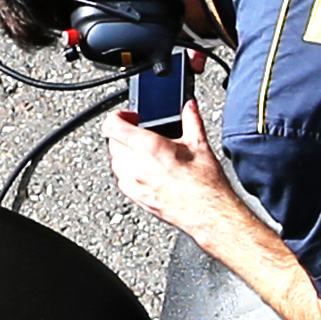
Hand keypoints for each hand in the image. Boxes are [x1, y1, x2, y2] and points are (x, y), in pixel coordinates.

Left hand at [104, 102, 234, 227]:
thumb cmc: (205, 183)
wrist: (208, 212)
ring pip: (114, 161)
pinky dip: (127, 171)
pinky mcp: (137, 198)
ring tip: (142, 150)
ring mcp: (134, 184)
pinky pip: (122, 180)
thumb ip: (191, 119)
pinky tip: (144, 170)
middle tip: (140, 131)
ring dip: (123, 152)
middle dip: (123, 133)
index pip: (112, 125)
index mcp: (149, 147)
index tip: (131, 117)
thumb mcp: (200, 144)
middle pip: (112, 142)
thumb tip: (189, 107)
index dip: (117, 116)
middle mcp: (136, 166)